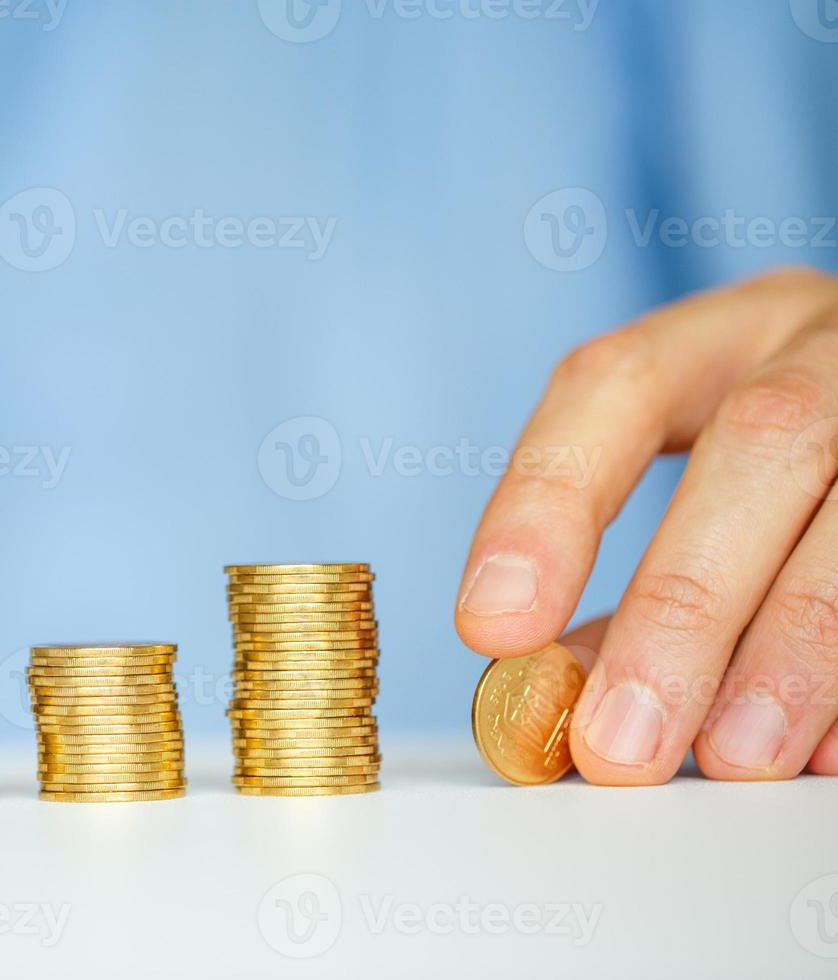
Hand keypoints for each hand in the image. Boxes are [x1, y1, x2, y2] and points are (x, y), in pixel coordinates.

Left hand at [456, 267, 837, 784]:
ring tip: (731, 756)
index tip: (493, 626)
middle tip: (620, 741)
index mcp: (720, 340)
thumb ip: (630, 581)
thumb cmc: (786, 473)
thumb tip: (558, 692)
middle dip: (680, 606)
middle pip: (759, 445)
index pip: (616, 387)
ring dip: (791, 651)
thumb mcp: (700, 482)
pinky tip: (824, 748)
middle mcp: (824, 347)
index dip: (548, 505)